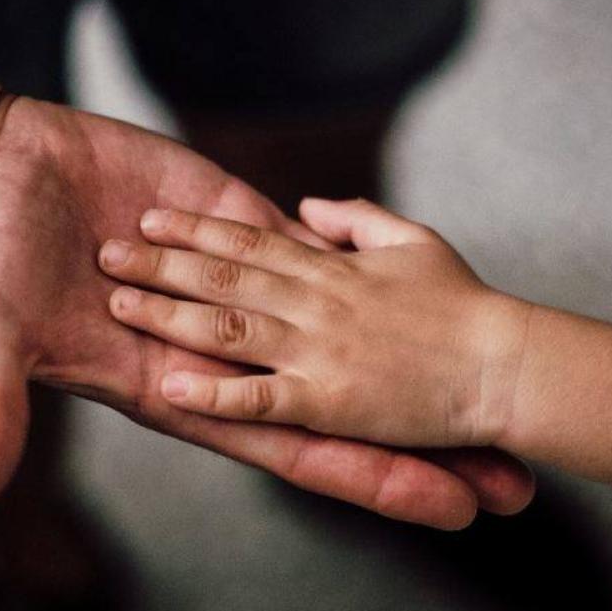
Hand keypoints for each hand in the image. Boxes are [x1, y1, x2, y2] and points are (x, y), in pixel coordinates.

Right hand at [0, 99, 533, 527]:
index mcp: (177, 390)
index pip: (295, 447)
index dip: (371, 479)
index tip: (449, 507)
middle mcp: (220, 350)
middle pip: (342, 405)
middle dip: (419, 444)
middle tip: (511, 482)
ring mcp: (235, 286)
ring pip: (344, 329)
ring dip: (413, 359)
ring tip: (493, 385)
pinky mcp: (233, 220)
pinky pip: (314, 251)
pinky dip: (367, 266)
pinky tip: (429, 286)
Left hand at [97, 198, 533, 448]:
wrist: (505, 364)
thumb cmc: (467, 304)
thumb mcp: (414, 241)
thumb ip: (358, 220)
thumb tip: (308, 207)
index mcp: (333, 269)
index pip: (250, 241)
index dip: (196, 229)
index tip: (152, 216)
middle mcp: (316, 304)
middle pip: (224, 277)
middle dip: (161, 263)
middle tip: (106, 251)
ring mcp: (318, 353)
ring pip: (229, 327)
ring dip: (169, 313)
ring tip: (118, 303)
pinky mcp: (328, 403)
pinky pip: (260, 398)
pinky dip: (215, 392)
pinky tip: (171, 385)